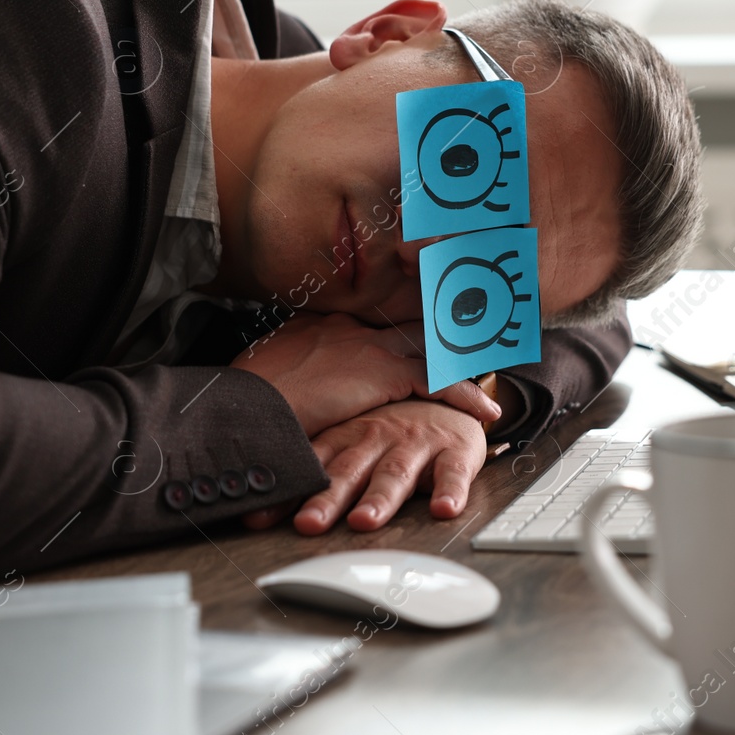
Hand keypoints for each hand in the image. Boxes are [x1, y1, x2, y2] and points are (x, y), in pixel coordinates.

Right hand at [231, 312, 499, 437]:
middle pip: (406, 326)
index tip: (414, 344)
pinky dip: (464, 396)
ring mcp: (366, 344)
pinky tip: (484, 410)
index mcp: (317, 324)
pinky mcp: (382, 371)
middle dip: (440, 334)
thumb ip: (288, 375)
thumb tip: (290, 391)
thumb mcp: (263, 378)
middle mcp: (346, 325)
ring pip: (429, 348)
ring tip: (488, 371)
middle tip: (471, 340)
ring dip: (460, 362)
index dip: (396, 336)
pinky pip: (438, 381)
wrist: (246, 408)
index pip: (369, 324)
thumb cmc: (246, 401)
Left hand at [243, 399, 487, 533]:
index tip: (259, 517)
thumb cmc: (393, 426)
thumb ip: (312, 468)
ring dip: (379, 498)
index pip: (312, 468)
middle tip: (307, 524)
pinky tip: (443, 509)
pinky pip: (452, 473)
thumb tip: (255, 505)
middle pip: (349, 472)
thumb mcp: (348, 438)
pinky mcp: (453, 449)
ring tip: (365, 521)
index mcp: (346, 435)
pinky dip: (449, 491)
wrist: (451, 396)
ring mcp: (414, 443)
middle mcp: (377, 437)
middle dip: (327, 499)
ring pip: (395, 473)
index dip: (288, 492)